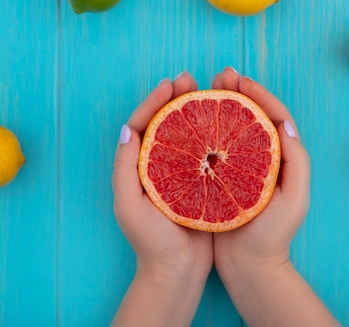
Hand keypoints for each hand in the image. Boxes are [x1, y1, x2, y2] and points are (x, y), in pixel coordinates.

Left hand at [111, 72, 212, 326]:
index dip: (154, 100)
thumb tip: (128, 128)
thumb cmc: (150, 241)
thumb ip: (125, 168)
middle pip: (165, 121)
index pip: (143, 123)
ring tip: (207, 90)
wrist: (176, 271)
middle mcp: (158, 165)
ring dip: (195, 109)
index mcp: (138, 166)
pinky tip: (224, 121)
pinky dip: (212, 133)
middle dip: (175, 97)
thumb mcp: (129, 205)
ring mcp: (180, 172)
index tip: (169, 84)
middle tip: (189, 78)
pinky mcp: (200, 182)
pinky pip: (205, 151)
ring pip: (186, 132)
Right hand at [211, 68, 338, 326]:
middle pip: (250, 115)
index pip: (273, 115)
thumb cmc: (274, 236)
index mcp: (280, 158)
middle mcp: (260, 158)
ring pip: (230, 127)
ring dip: (219, 104)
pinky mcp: (220, 179)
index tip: (240, 80)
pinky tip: (190, 120)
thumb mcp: (295, 201)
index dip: (258, 94)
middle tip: (220, 75)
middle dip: (237, 91)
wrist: (250, 267)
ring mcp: (238, 168)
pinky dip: (204, 131)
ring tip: (205, 87)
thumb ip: (297, 162)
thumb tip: (286, 125)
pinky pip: (212, 148)